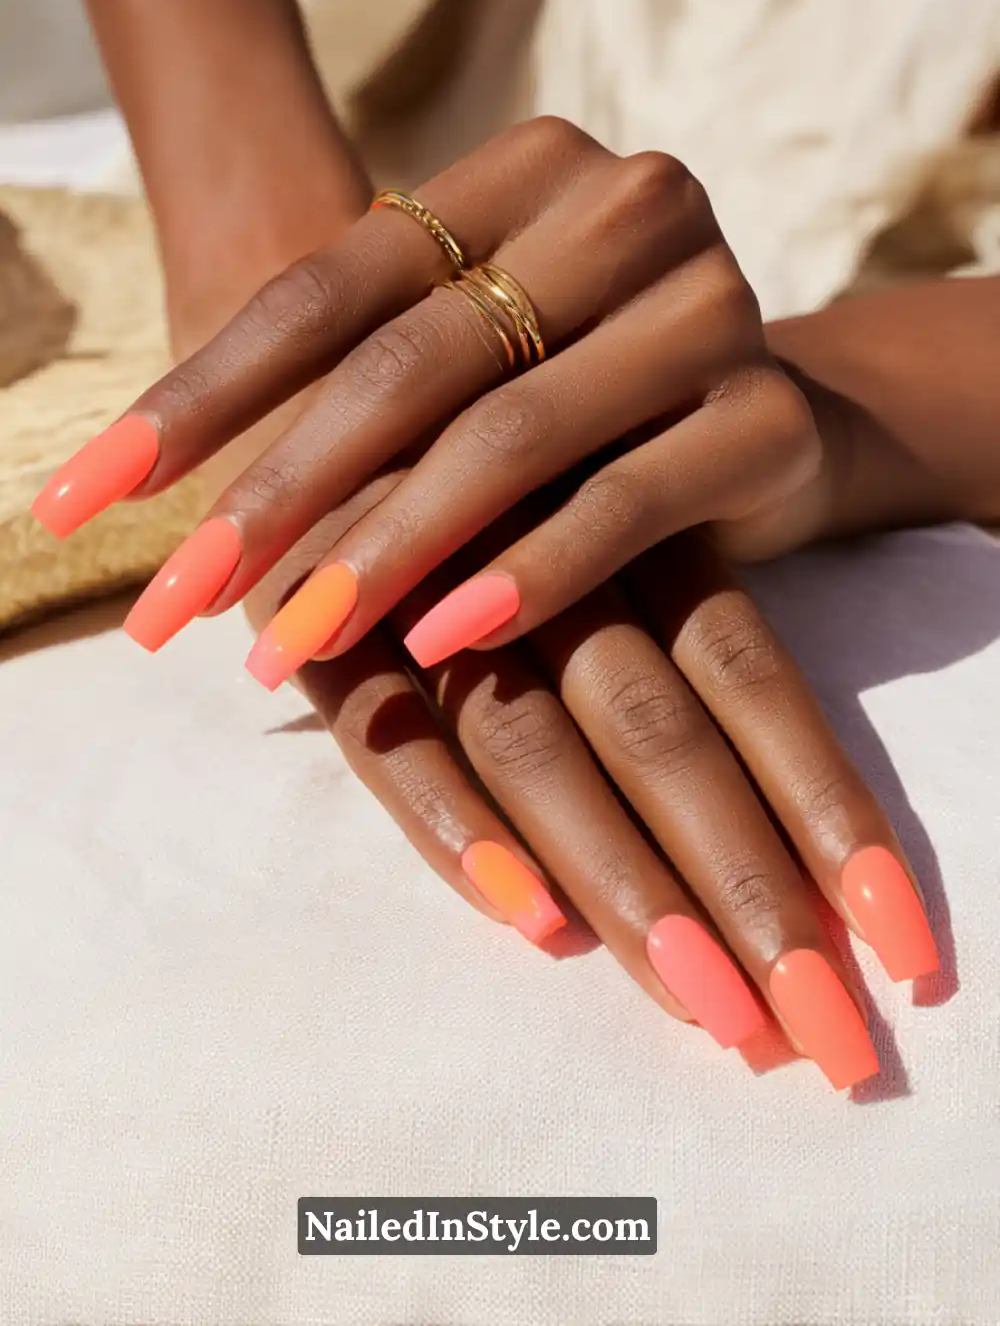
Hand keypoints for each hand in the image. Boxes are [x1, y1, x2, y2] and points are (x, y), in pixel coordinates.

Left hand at [32, 117, 819, 681]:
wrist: (767, 429)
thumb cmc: (578, 395)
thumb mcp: (466, 368)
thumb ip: (360, 405)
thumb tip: (187, 532)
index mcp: (524, 170)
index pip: (330, 285)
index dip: (203, 395)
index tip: (92, 494)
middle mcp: (624, 208)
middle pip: (411, 362)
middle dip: (281, 491)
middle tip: (182, 600)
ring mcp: (710, 303)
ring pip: (513, 434)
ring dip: (389, 547)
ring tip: (295, 639)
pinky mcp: (768, 416)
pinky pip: (625, 502)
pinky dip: (529, 574)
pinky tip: (444, 639)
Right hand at [242, 493, 935, 1089]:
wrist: (329, 363)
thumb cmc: (489, 479)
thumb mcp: (601, 523)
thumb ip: (679, 642)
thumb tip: (793, 836)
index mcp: (629, 523)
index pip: (748, 674)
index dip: (827, 808)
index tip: (903, 946)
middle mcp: (541, 550)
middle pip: (660, 728)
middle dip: (749, 886)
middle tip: (828, 1036)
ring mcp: (424, 585)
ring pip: (537, 740)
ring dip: (624, 877)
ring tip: (714, 1009)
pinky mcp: (319, 624)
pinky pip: (386, 736)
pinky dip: (455, 823)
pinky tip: (533, 919)